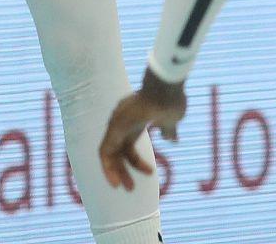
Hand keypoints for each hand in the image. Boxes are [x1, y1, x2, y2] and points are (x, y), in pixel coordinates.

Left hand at [100, 72, 186, 191]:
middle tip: (131, 187)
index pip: (128, 146)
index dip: (135, 162)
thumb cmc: (170, 100)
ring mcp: (117, 122)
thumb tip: (171, 138)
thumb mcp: (171, 120)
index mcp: (134, 121)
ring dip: (115, 172)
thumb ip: (168, 129)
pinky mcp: (116, 125)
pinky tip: (115, 179)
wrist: (167, 88)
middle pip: (117, 149)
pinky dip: (107, 165)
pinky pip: (104, 149)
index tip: (149, 173)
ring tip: (128, 188)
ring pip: (108, 151)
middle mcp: (122, 121)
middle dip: (123, 170)